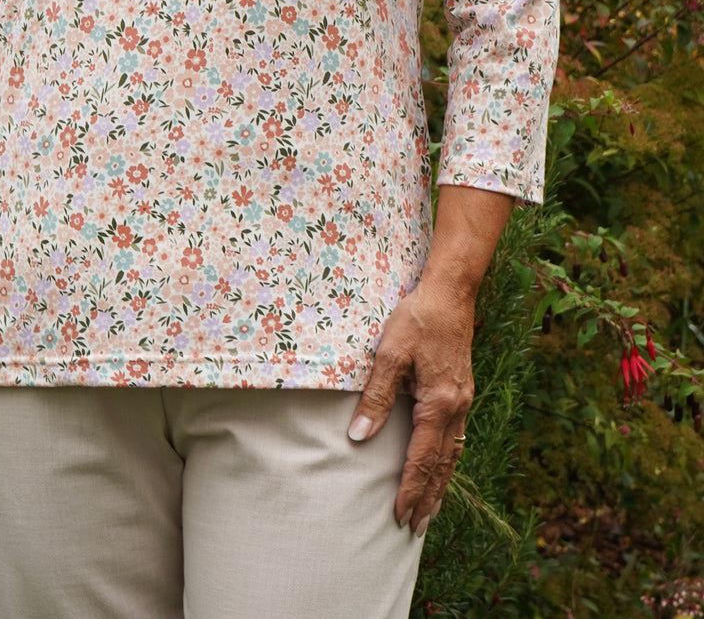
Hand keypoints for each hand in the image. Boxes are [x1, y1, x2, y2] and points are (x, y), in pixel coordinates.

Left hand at [347, 276, 473, 534]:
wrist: (450, 293)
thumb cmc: (417, 319)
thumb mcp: (390, 353)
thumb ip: (375, 396)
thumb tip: (359, 435)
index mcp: (438, 403)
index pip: (421, 458)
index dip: (409, 488)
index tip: (398, 514)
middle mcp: (456, 408)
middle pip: (441, 465)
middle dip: (428, 498)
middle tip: (414, 529)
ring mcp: (463, 400)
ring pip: (452, 454)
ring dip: (440, 484)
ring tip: (429, 511)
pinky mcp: (462, 391)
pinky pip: (456, 437)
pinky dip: (447, 461)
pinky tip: (441, 467)